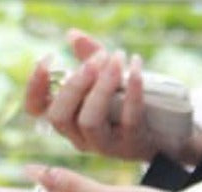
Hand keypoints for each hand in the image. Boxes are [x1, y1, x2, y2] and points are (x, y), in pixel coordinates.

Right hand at [25, 31, 158, 161]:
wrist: (166, 135)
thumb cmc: (127, 105)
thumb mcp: (106, 80)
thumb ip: (89, 57)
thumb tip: (73, 35)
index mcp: (68, 121)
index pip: (36, 109)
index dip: (35, 86)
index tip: (49, 59)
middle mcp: (81, 138)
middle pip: (60, 116)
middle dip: (75, 83)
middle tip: (96, 59)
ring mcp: (106, 146)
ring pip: (89, 121)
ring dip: (101, 86)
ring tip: (116, 60)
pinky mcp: (131, 146)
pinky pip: (129, 118)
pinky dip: (133, 90)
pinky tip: (136, 66)